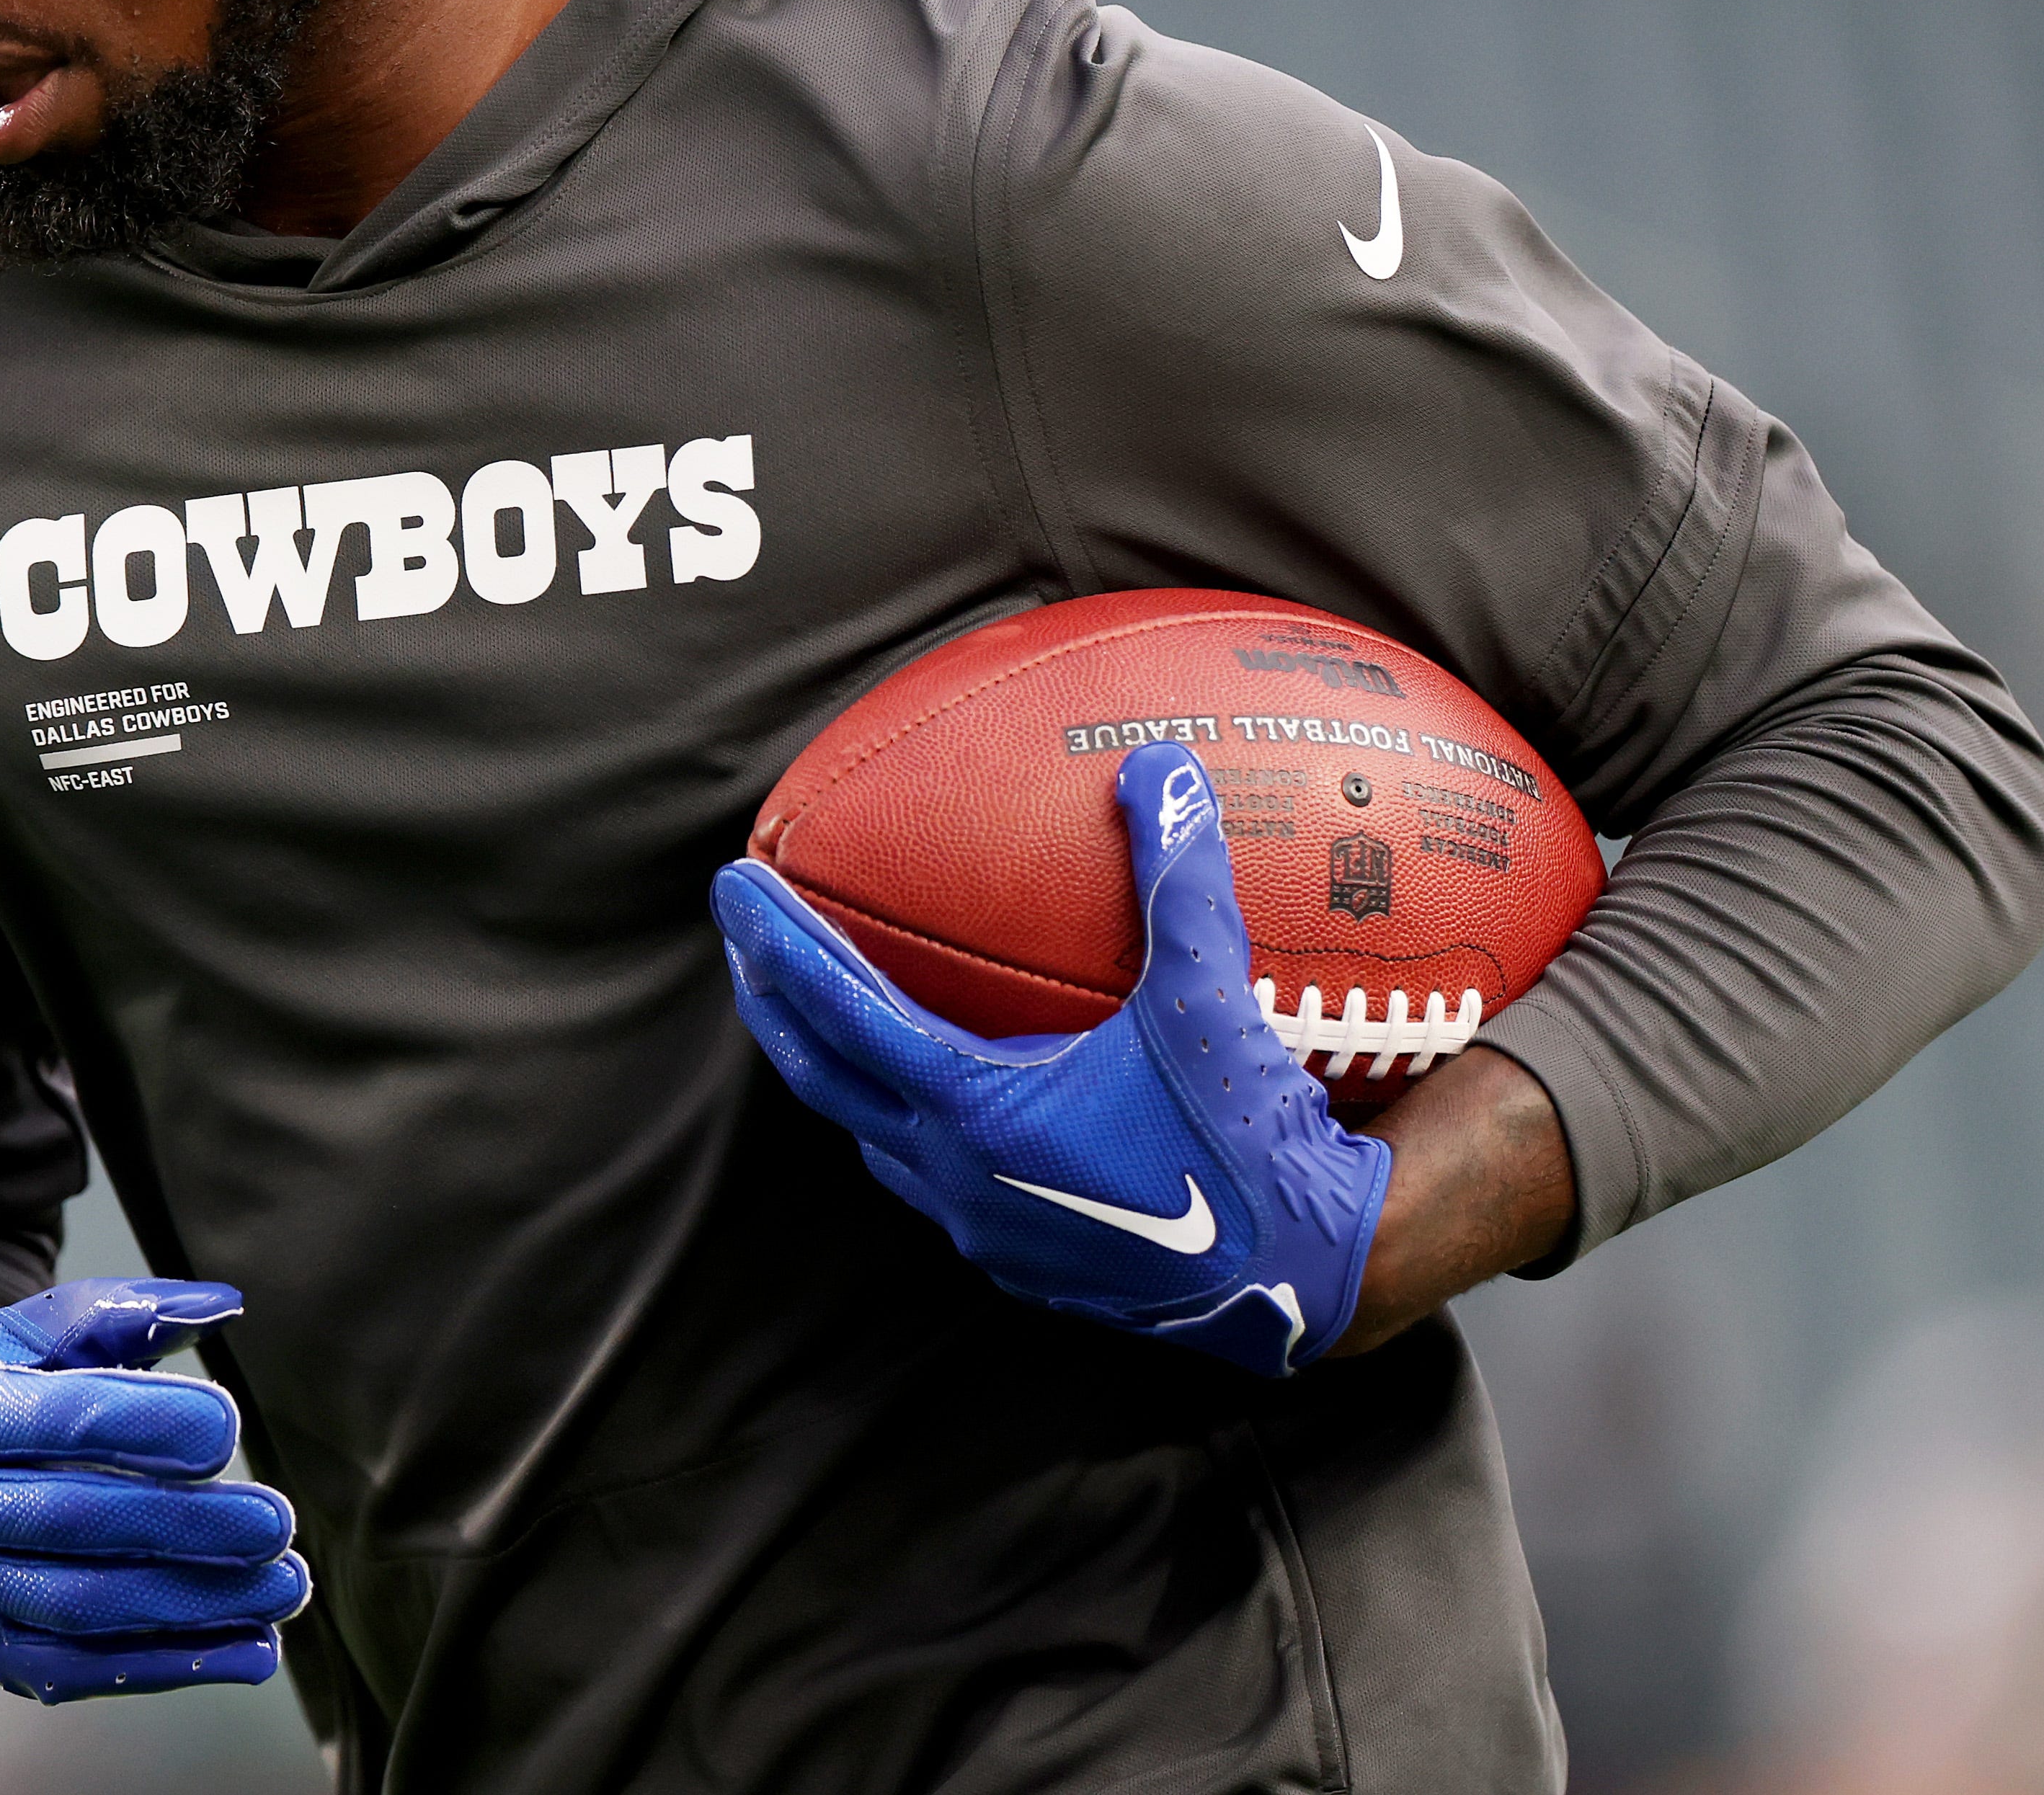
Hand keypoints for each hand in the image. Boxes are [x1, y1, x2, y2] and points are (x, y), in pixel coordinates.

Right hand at [0, 1277, 311, 1702]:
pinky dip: (178, 1664)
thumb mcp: (40, 1340)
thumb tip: (223, 1305)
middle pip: (80, 1521)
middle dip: (190, 1526)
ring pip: (88, 1607)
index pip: (65, 1420)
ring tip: (284, 1586)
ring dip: (199, 1603)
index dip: (151, 1422)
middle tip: (276, 1523)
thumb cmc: (1, 1402)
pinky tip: (253, 1647)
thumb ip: (126, 1313)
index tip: (229, 1429)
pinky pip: (89, 1669)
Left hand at [710, 741, 1391, 1375]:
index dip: (778, 945)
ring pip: (877, 1138)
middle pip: (825, 1081)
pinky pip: (937, 1177)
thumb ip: (1178, 880)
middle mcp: (958, 1179)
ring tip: (827, 1012)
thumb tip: (1161, 768)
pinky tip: (946, 1087)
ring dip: (840, 1071)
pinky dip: (911, 1120)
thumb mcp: (1210, 998)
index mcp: (975, 1113)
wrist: (1311, 1275)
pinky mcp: (1027, 1261)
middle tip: (745, 937)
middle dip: (775, 1004)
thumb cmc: (1251, 1139)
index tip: (731, 885)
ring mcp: (988, 1229)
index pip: (840, 1013)